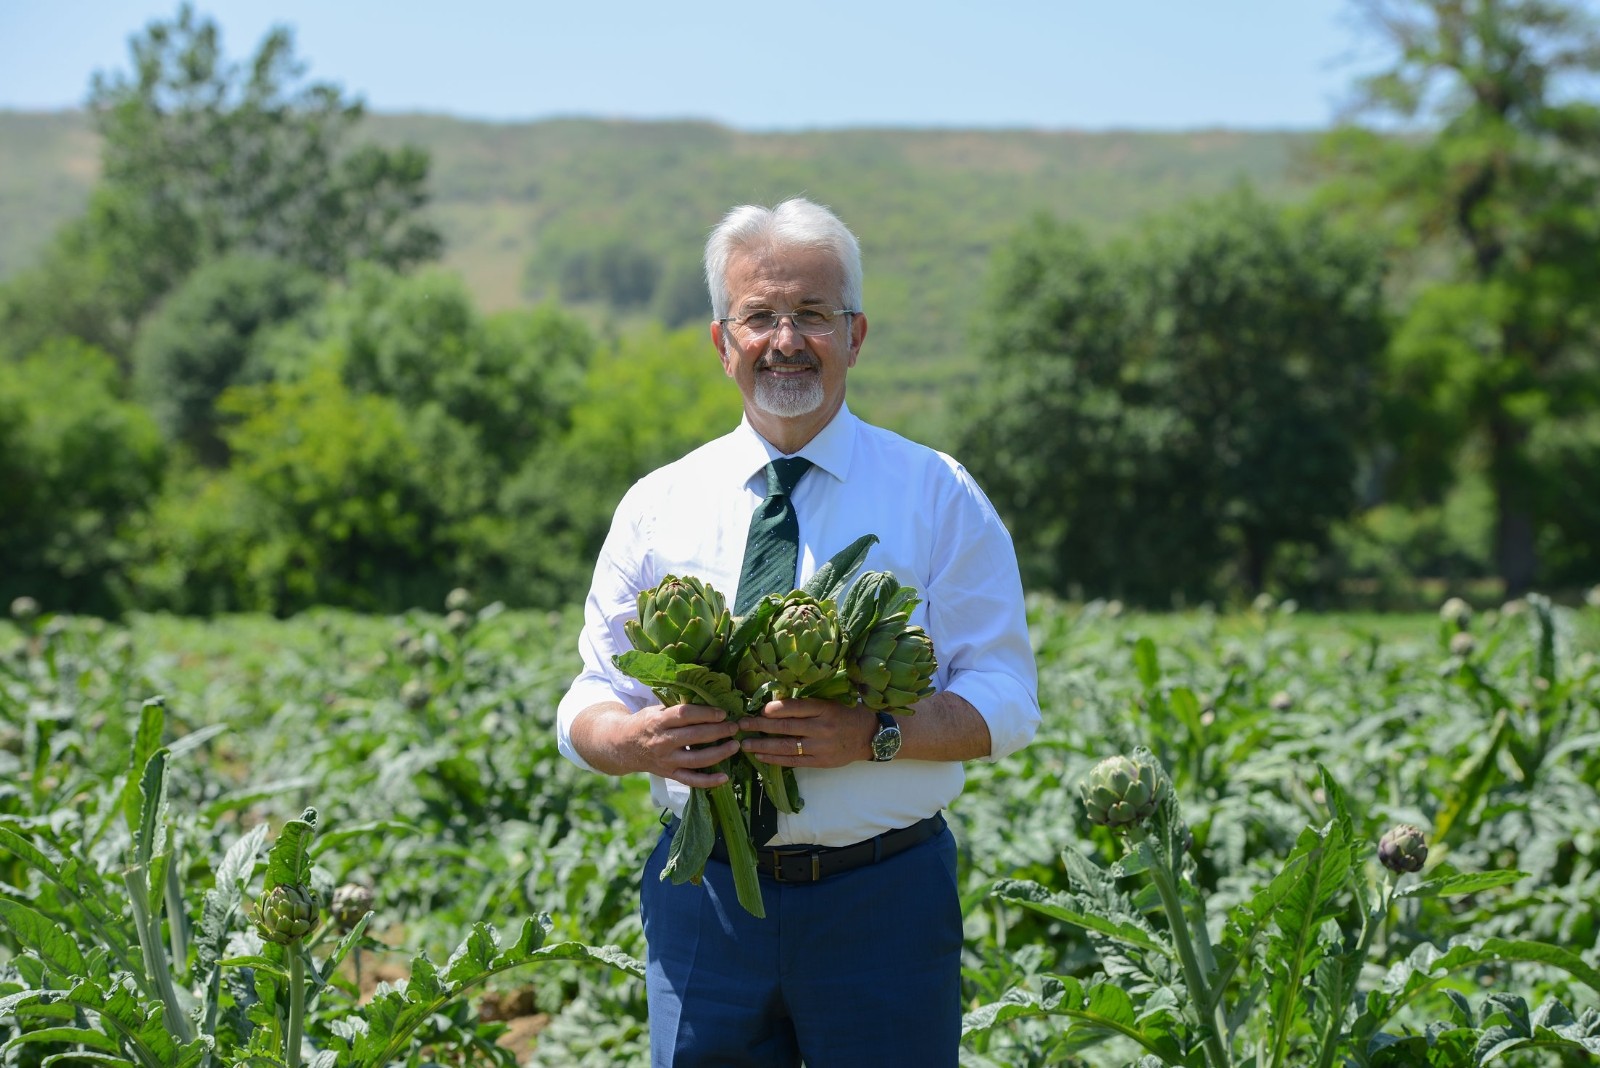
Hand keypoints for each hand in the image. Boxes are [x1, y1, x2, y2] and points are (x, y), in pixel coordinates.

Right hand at [623, 702, 740, 787]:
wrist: (623, 746)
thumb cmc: (645, 723)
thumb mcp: (656, 710)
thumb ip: (677, 708)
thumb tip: (708, 699)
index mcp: (658, 721)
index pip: (685, 715)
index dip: (706, 713)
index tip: (723, 713)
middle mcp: (662, 742)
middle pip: (695, 736)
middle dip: (719, 731)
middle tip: (735, 727)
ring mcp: (666, 760)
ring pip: (697, 760)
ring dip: (719, 753)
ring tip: (735, 746)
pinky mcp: (669, 774)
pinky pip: (691, 780)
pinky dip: (709, 781)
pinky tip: (725, 777)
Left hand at [740, 697, 875, 768]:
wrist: (869, 736)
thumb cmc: (845, 715)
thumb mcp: (829, 703)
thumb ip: (806, 705)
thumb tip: (774, 705)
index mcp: (824, 709)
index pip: (796, 707)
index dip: (776, 709)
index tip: (759, 710)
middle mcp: (822, 728)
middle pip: (786, 727)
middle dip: (760, 726)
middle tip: (742, 725)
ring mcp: (821, 747)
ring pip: (787, 746)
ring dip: (763, 745)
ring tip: (745, 744)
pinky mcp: (820, 762)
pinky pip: (793, 761)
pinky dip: (775, 759)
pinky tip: (761, 756)